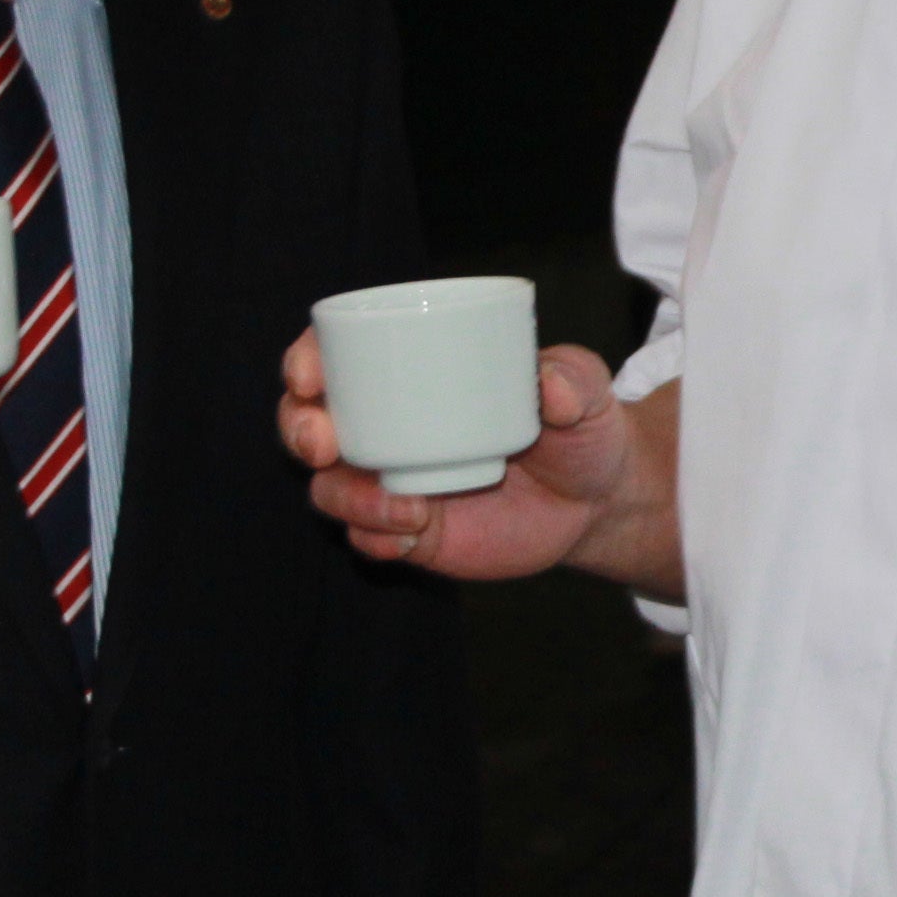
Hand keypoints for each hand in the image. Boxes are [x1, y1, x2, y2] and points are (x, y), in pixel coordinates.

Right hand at [277, 334, 656, 585]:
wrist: (597, 500)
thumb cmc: (579, 426)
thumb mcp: (585, 390)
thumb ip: (572, 379)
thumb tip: (548, 385)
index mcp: (412, 373)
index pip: (336, 356)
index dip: (305, 359)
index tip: (309, 375)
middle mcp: (388, 425)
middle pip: (308, 422)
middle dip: (299, 429)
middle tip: (325, 444)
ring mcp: (393, 481)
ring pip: (330, 487)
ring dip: (347, 496)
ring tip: (406, 507)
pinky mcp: (411, 533)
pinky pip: (367, 539)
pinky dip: (377, 538)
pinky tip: (411, 535)